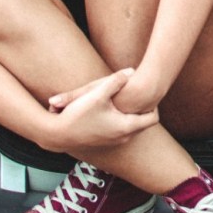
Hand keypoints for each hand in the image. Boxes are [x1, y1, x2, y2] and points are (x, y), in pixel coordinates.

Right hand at [43, 69, 158, 150]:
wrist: (58, 135)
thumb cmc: (78, 115)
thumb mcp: (97, 94)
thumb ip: (116, 81)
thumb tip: (132, 70)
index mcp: (126, 126)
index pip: (153, 118)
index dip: (154, 104)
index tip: (149, 93)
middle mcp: (124, 137)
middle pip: (144, 123)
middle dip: (144, 109)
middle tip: (142, 94)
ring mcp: (115, 141)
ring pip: (132, 127)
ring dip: (132, 114)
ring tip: (129, 100)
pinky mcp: (106, 141)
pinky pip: (122, 130)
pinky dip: (122, 120)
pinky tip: (113, 108)